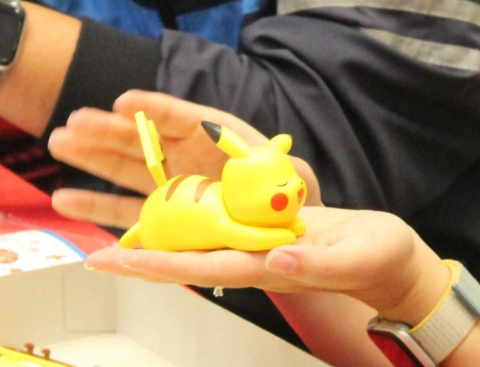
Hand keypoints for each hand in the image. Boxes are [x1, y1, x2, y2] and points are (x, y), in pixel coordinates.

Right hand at [49, 90, 321, 228]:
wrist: (276, 221)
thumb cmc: (278, 188)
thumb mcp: (286, 173)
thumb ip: (277, 170)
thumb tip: (273, 167)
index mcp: (211, 134)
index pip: (179, 116)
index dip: (153, 109)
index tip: (126, 103)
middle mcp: (182, 153)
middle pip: (140, 137)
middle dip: (106, 129)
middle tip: (75, 122)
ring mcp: (165, 181)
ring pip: (122, 166)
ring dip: (90, 155)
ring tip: (58, 142)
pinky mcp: (156, 211)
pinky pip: (122, 208)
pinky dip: (93, 202)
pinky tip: (64, 197)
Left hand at [86, 206, 451, 324]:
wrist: (388, 259)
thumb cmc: (377, 259)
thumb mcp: (354, 256)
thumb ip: (318, 260)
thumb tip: (279, 258)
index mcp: (267, 266)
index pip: (203, 267)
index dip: (158, 264)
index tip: (117, 260)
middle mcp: (250, 258)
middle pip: (184, 259)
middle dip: (137, 256)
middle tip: (91, 254)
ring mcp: (253, 246)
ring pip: (191, 243)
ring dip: (150, 237)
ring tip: (109, 234)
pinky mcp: (261, 232)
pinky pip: (212, 227)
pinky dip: (181, 219)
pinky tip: (158, 211)